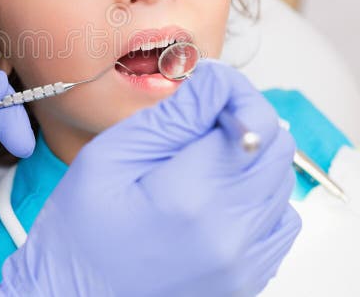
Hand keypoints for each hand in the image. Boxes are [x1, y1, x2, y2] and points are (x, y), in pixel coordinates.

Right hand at [0, 61, 300, 296]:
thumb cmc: (78, 237)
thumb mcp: (109, 158)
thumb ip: (171, 117)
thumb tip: (215, 82)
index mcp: (191, 198)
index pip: (254, 121)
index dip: (236, 93)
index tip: (211, 89)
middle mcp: (230, 235)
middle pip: (277, 149)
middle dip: (244, 121)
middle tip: (201, 123)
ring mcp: (244, 265)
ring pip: (281, 184)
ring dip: (251, 160)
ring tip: (201, 165)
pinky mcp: (247, 281)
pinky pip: (279, 224)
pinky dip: (256, 199)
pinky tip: (215, 199)